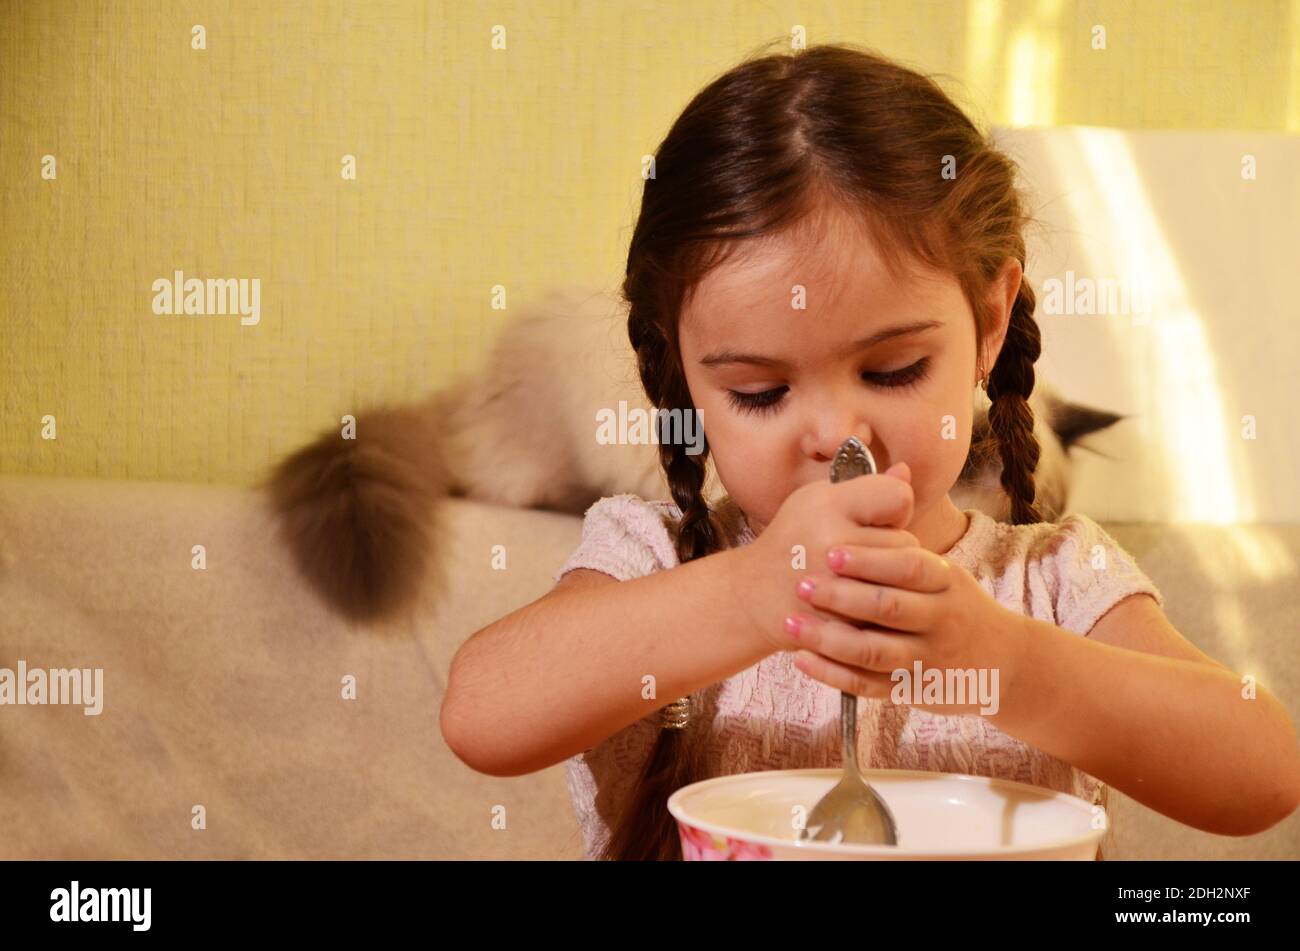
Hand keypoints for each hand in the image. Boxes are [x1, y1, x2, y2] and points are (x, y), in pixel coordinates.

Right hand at [726, 461, 916, 655]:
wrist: (755, 595)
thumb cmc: (793, 540)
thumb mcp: (817, 500)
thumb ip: (864, 487)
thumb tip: (906, 472)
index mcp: (826, 506)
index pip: (898, 497)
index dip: (893, 506)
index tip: (877, 516)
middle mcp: (831, 544)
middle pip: (905, 541)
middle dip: (893, 546)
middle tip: (864, 550)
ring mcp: (838, 590)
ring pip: (904, 581)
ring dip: (893, 578)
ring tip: (862, 574)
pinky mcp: (843, 623)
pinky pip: (891, 613)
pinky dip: (883, 608)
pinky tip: (861, 600)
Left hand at [785, 533, 1028, 718]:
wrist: (1001, 662)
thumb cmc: (953, 605)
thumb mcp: (944, 570)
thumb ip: (907, 539)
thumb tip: (894, 471)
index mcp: (946, 581)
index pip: (910, 566)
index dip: (870, 561)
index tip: (831, 553)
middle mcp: (940, 619)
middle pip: (890, 608)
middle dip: (841, 597)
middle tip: (801, 585)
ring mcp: (927, 658)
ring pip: (875, 651)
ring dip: (829, 639)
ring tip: (791, 624)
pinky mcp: (912, 689)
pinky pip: (869, 685)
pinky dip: (834, 674)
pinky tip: (802, 660)